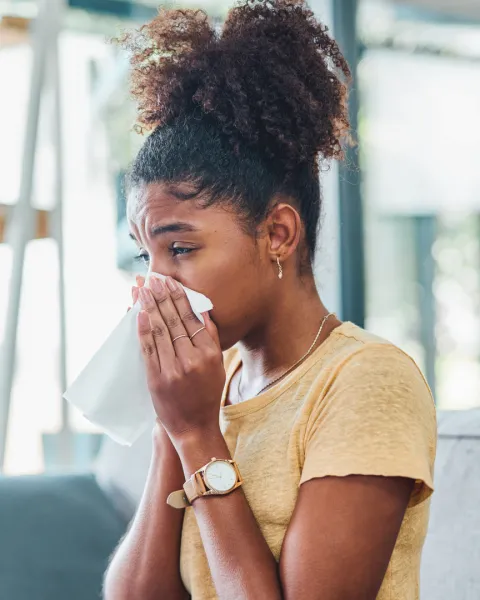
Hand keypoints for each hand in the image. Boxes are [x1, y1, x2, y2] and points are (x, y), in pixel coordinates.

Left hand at [136, 275, 224, 443]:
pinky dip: (143, 329)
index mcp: (209, 354)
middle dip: (162, 296)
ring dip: (150, 307)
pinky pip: (148, 349)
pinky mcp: (156, 379)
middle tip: (154, 278)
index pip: (191, 319)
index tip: (171, 282)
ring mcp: (172, 369)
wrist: (194, 427)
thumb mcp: (217, 365)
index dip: (180, 298)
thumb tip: (203, 310)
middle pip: (174, 320)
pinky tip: (139, 313)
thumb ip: (211, 337)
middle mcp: (192, 360)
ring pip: (159, 331)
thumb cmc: (207, 395)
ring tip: (144, 288)